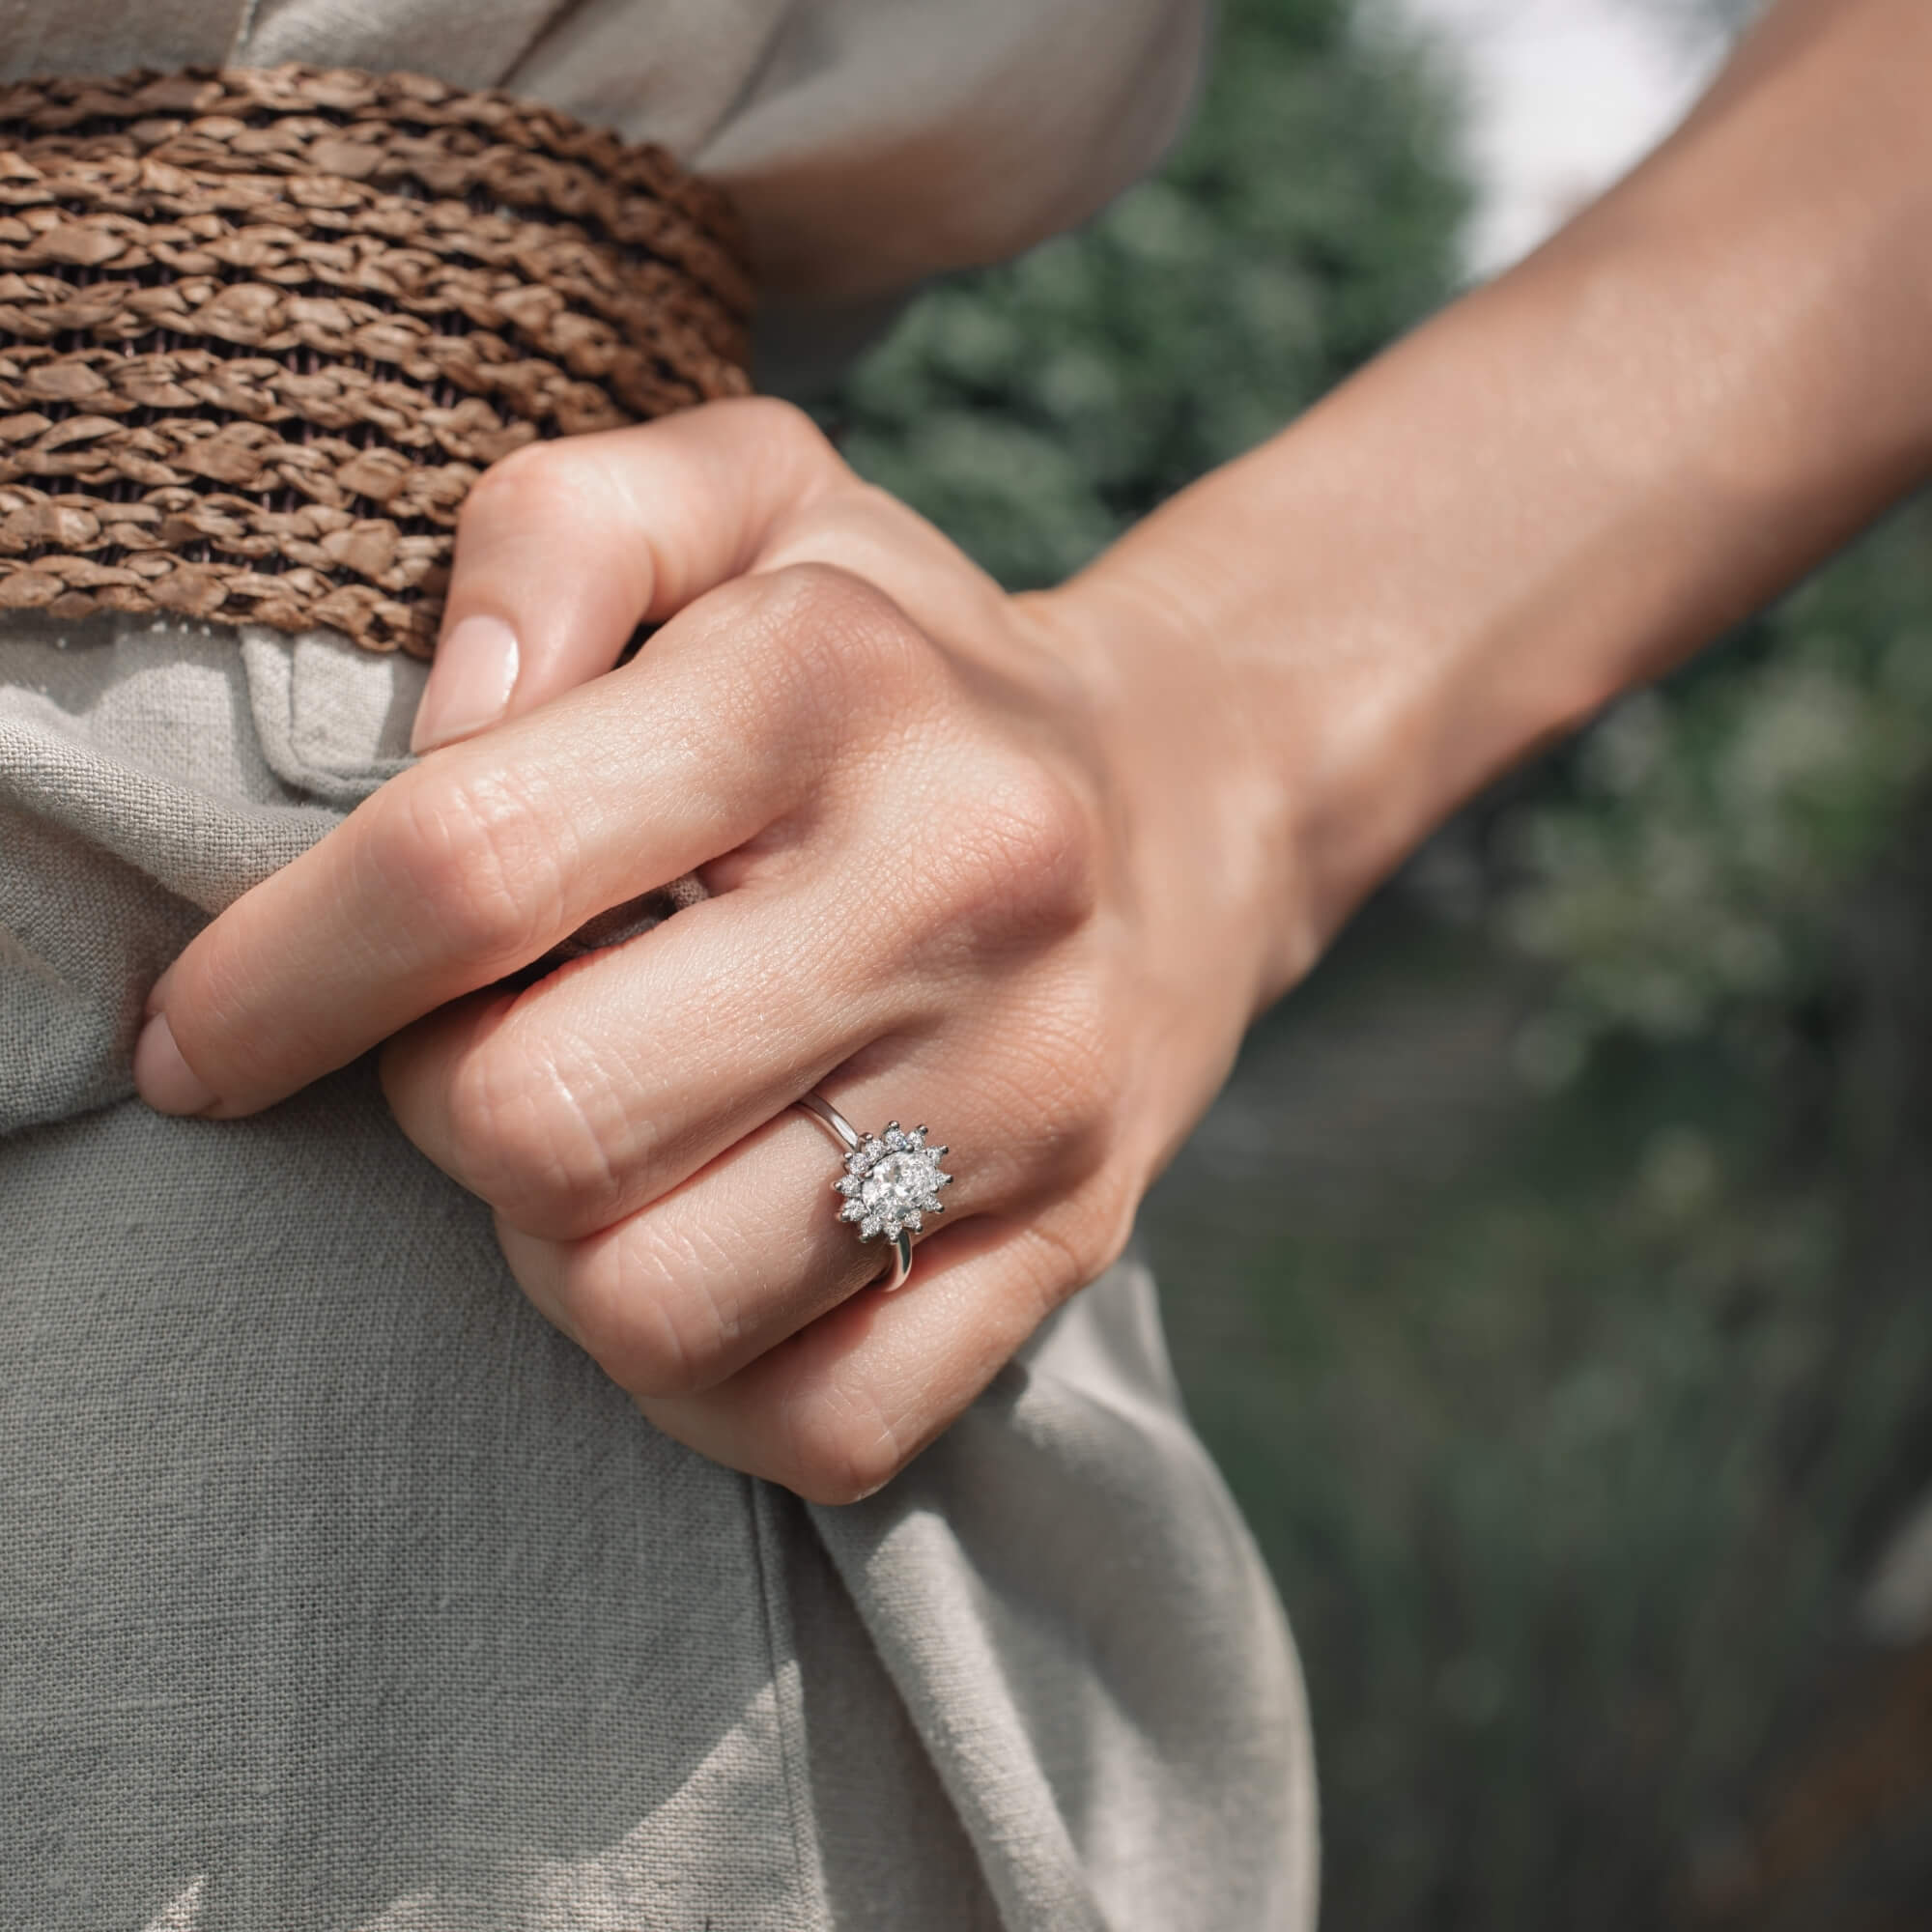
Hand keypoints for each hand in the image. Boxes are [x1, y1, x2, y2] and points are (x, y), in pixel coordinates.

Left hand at [134, 399, 1287, 1501]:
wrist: (1178, 805)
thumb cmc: (897, 664)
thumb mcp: (741, 501)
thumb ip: (550, 536)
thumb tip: (432, 729)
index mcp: (830, 682)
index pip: (471, 863)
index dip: (282, 974)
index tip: (210, 1038)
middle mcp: (956, 888)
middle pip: (539, 1122)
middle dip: (443, 1110)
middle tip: (489, 1053)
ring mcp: (1028, 1090)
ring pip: (654, 1306)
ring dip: (557, 1254)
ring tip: (605, 1154)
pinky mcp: (1068, 1241)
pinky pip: (818, 1424)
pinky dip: (699, 1383)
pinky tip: (701, 1261)